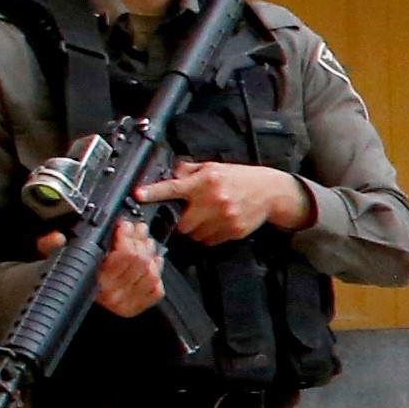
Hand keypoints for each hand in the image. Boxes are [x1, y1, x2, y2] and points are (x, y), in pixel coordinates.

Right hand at [43, 217, 163, 316]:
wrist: (69, 298)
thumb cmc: (65, 273)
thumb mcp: (52, 256)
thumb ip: (49, 245)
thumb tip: (56, 237)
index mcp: (94, 282)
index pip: (122, 257)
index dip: (126, 237)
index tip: (123, 225)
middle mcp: (112, 295)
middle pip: (139, 261)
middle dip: (139, 240)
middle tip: (136, 228)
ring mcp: (127, 302)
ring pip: (150, 272)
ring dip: (149, 252)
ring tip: (144, 239)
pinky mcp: (138, 305)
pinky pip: (157, 287)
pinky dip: (157, 270)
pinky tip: (152, 258)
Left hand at [134, 159, 309, 242]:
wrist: (270, 191)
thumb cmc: (240, 178)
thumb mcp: (213, 167)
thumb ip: (190, 171)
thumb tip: (171, 176)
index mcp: (206, 181)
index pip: (173, 188)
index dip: (153, 192)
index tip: (138, 195)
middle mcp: (214, 200)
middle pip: (182, 222)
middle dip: (180, 221)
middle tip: (187, 213)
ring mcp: (224, 218)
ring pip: (195, 234)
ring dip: (194, 229)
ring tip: (205, 217)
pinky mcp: (233, 231)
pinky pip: (209, 240)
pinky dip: (207, 235)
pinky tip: (216, 223)